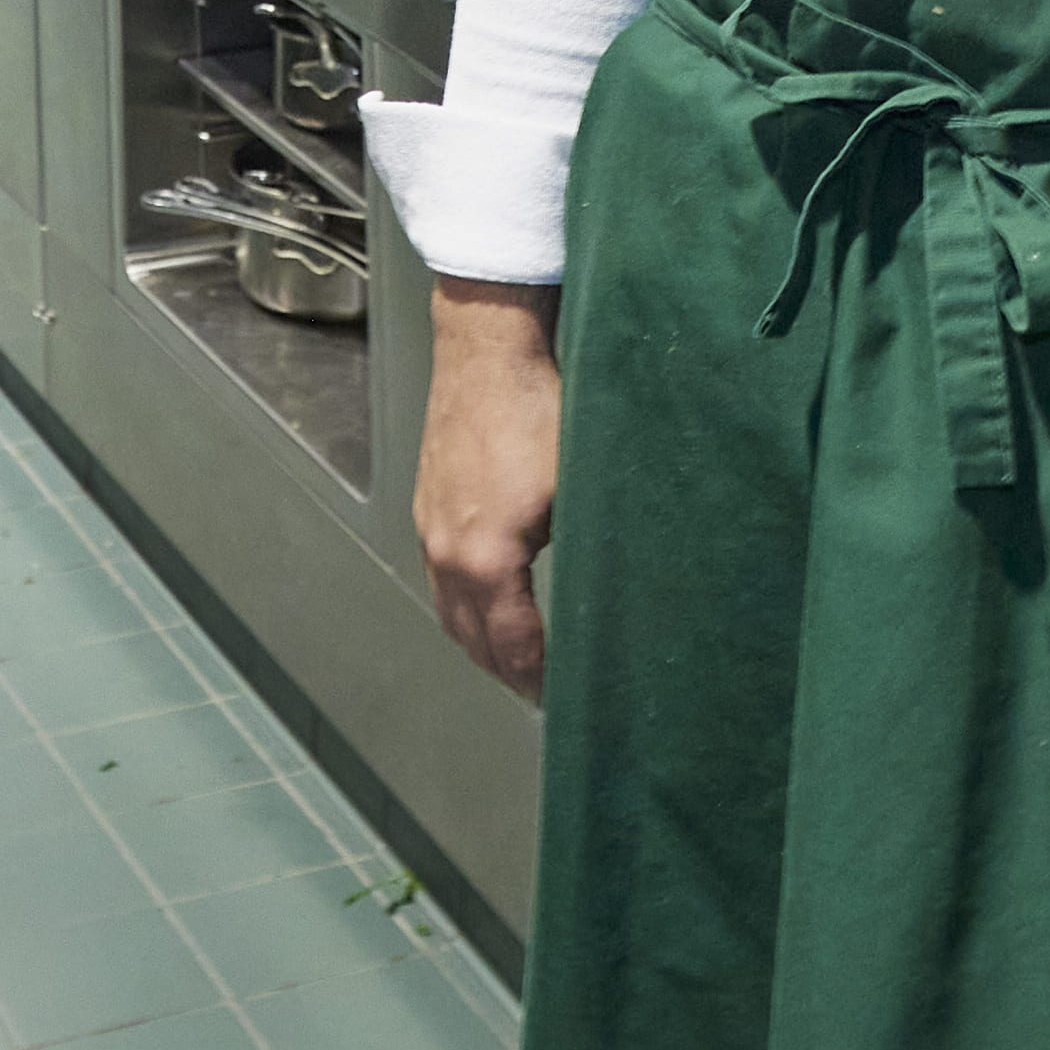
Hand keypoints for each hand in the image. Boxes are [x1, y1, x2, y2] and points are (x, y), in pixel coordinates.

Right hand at [416, 276, 563, 699]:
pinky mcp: (428, 505)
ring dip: (482, 642)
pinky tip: (490, 599)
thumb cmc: (533, 406)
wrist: (486, 348)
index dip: (541, 682)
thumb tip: (621, 593)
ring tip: (518, 659)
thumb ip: (592, 549)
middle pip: (473, 642)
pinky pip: (440, 577)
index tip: (565, 701)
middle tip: (544, 693)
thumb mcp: (578, 486)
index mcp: (485, 559)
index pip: (514, 648)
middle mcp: (446, 552)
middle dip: (508, 673)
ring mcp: (430, 529)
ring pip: (451, 612)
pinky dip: (465, 604)